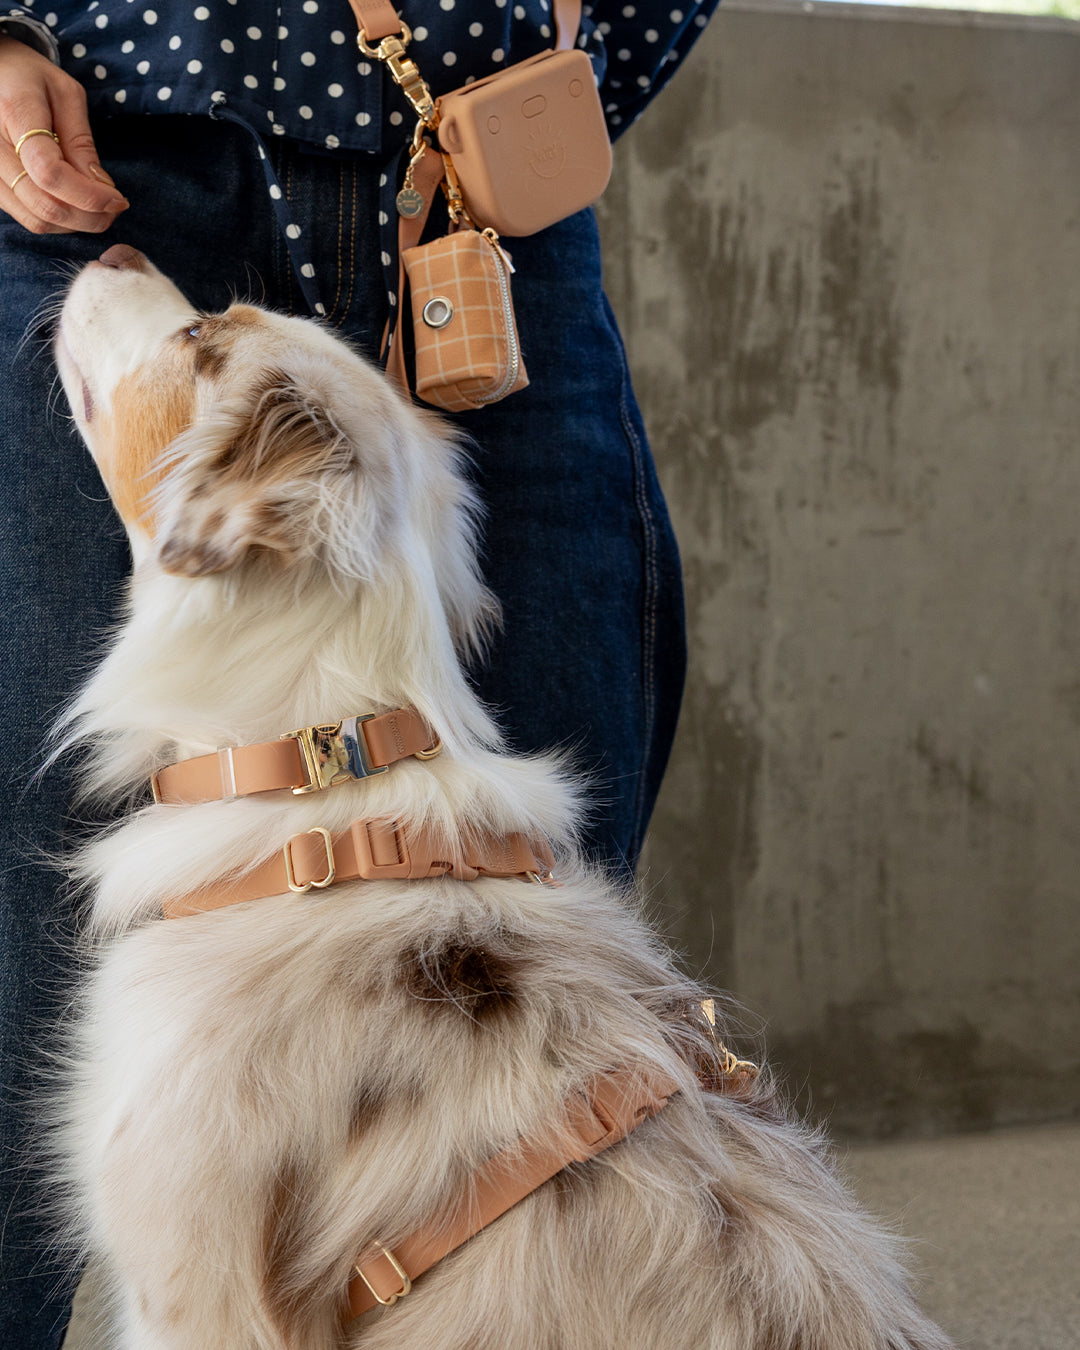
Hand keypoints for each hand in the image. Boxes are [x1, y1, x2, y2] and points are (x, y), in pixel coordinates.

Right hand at [0, 34, 127, 232]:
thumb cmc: (29, 78)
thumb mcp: (65, 94)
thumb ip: (80, 140)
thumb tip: (101, 186)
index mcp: (14, 112)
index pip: (50, 172)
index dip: (89, 196)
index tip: (118, 199)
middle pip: (45, 205)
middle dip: (90, 216)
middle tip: (115, 207)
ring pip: (36, 219)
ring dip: (75, 223)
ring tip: (98, 206)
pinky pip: (27, 217)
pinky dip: (58, 220)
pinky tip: (74, 204)